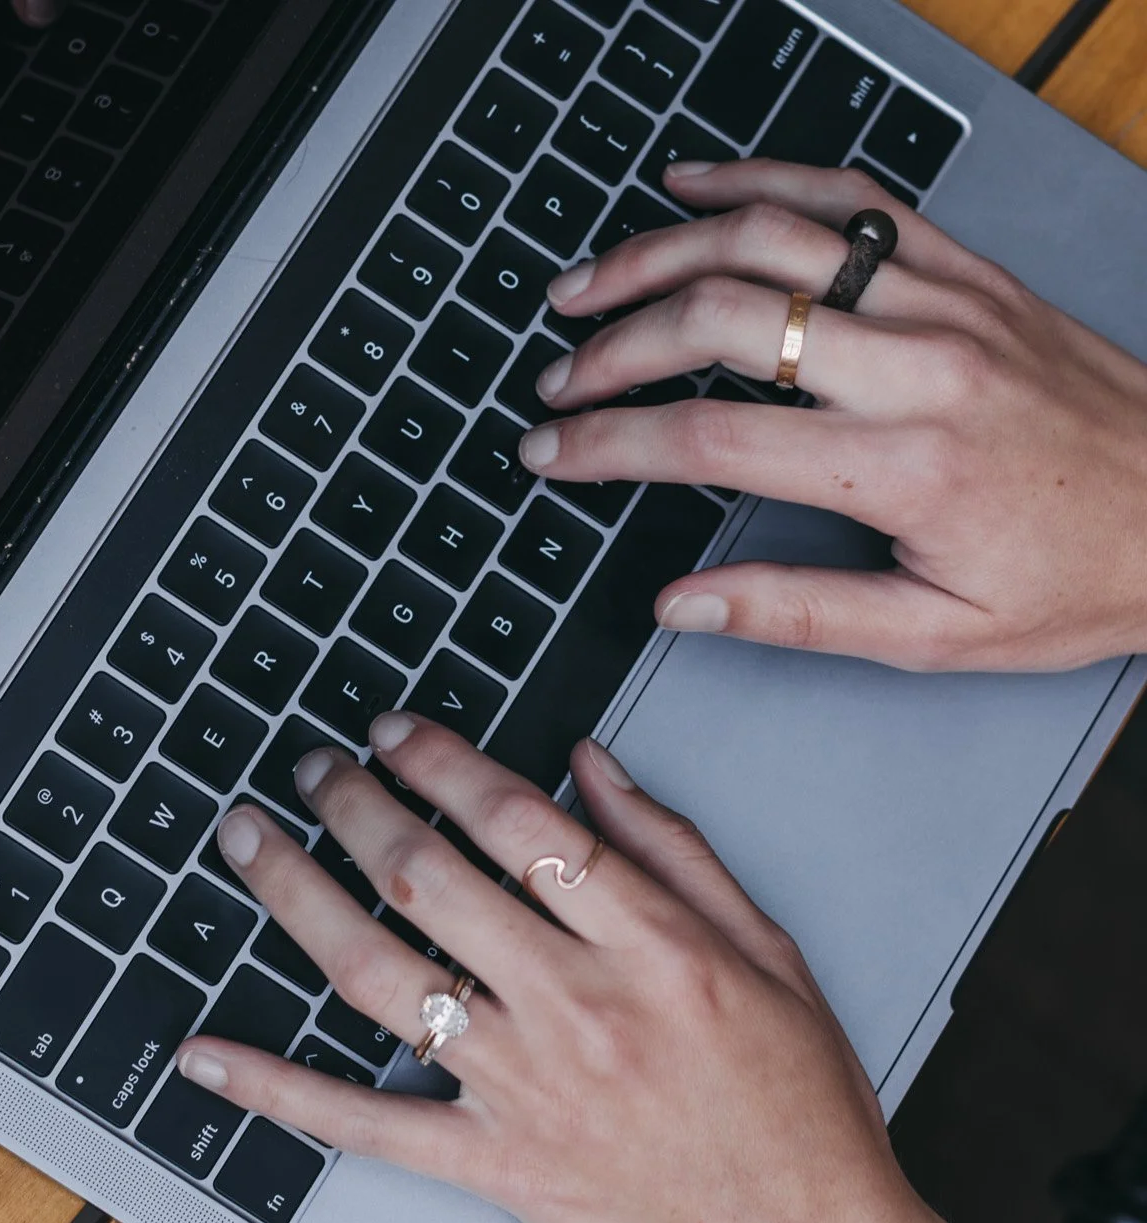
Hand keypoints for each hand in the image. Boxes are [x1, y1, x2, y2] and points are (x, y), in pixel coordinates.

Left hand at [174, 717, 1056, 1222]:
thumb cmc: (804, 1117)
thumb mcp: (773, 958)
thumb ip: (676, 852)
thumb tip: (590, 764)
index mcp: (655, 947)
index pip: (516, 822)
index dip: (438, 760)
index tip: (393, 730)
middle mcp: (580, 1009)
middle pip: (429, 879)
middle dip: (353, 805)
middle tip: (312, 765)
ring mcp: (527, 1090)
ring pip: (378, 974)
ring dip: (297, 894)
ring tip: (248, 837)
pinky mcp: (495, 1167)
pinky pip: (362, 1123)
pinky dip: (275, 1087)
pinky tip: (208, 1052)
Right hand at [523, 159, 1146, 671]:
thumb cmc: (1080, 573)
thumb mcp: (939, 634)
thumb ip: (798, 615)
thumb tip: (683, 604)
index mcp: (904, 463)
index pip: (711, 436)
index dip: (607, 442)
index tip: (550, 451)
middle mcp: (919, 363)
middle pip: (723, 317)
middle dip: (612, 344)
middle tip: (555, 377)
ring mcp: (943, 298)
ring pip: (771, 238)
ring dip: (658, 252)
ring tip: (586, 285)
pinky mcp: (965, 267)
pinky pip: (849, 197)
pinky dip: (759, 181)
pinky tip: (694, 186)